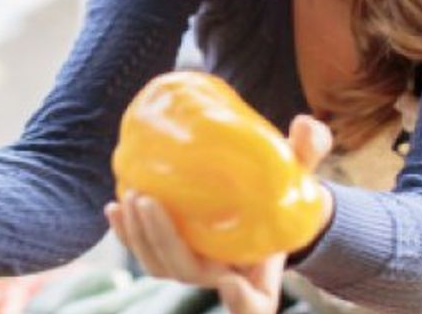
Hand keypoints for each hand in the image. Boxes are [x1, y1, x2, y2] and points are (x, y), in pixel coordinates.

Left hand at [106, 114, 332, 313]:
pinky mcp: (172, 250)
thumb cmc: (282, 191)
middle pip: (189, 273)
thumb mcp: (301, 170)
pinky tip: (114, 208)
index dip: (244, 303)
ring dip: (140, 236)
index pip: (258, 303)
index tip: (230, 279)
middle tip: (149, 202)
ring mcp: (194, 266)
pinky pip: (145, 250)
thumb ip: (307, 151)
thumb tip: (305, 125)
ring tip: (131, 197)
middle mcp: (224, 275)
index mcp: (261, 268)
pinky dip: (126, 234)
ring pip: (160, 265)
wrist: (263, 200)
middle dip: (165, 242)